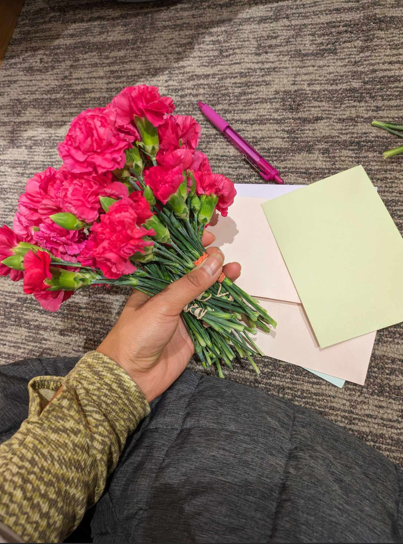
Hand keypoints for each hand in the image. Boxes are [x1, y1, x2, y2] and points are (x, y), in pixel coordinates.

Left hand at [97, 231, 240, 401]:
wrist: (132, 377)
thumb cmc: (137, 335)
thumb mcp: (163, 305)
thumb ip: (190, 285)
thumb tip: (215, 261)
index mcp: (154, 283)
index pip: (175, 257)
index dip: (192, 245)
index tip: (209, 236)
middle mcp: (169, 294)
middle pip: (194, 274)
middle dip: (210, 264)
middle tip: (223, 258)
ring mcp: (183, 312)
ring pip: (206, 293)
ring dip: (221, 283)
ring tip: (235, 272)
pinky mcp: (194, 330)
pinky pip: (213, 316)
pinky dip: (226, 308)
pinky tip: (237, 298)